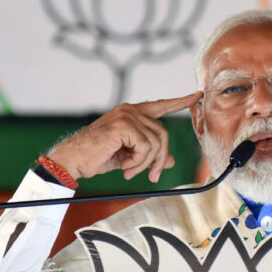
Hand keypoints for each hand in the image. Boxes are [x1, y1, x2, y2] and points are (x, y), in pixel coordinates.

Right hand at [48, 92, 202, 182]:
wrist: (73, 161)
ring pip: (156, 142)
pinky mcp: (124, 125)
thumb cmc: (97, 157)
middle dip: (160, 158)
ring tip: (130, 170)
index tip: (197, 96)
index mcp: (132, 113)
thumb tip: (171, 160)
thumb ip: (150, 155)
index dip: (180, 102)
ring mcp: (127, 116)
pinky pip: (146, 147)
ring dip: (146, 163)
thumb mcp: (129, 157)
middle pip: (163, 133)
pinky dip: (138, 161)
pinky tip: (124, 166)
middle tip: (152, 176)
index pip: (161, 105)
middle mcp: (130, 110)